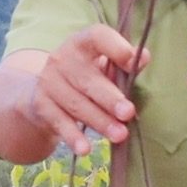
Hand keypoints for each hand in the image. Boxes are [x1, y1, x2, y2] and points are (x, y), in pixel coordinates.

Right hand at [23, 25, 149, 152]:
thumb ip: (123, 63)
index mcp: (82, 43)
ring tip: (120, 135)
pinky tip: (85, 149)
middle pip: (88, 80)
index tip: (134, 64)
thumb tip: (144, 58)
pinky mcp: (41, 105)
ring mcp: (49, 82)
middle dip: (110, 98)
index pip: (97, 37)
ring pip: (77, 104)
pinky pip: (60, 122)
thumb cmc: (86, 77)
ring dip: (100, 122)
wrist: (42, 93)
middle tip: (128, 113)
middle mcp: (62, 58)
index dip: (115, 48)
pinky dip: (73, 137)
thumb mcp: (102, 66)